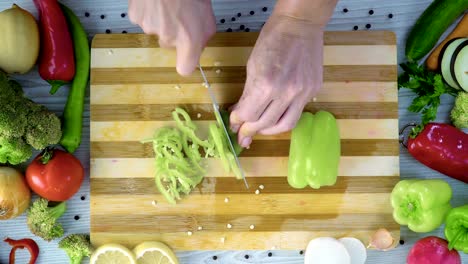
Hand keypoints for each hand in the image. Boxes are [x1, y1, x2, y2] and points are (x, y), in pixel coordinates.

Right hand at [128, 0, 215, 75]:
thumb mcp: (207, 15)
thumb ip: (204, 35)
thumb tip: (199, 43)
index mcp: (188, 39)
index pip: (185, 69)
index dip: (187, 62)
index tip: (189, 56)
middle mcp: (168, 37)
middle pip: (170, 45)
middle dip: (176, 33)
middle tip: (182, 14)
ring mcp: (149, 27)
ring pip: (157, 30)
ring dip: (163, 20)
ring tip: (169, 3)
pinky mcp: (136, 17)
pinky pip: (144, 19)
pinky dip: (149, 12)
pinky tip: (157, 1)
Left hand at [230, 15, 324, 147]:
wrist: (300, 26)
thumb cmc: (272, 40)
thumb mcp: (252, 66)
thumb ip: (247, 93)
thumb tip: (240, 113)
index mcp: (266, 84)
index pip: (248, 114)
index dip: (238, 121)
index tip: (234, 123)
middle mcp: (286, 93)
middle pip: (264, 124)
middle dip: (250, 131)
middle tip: (243, 135)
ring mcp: (302, 93)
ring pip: (284, 125)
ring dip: (269, 131)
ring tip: (260, 130)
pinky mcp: (313, 91)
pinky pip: (297, 113)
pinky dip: (284, 119)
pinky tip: (276, 117)